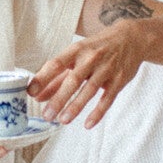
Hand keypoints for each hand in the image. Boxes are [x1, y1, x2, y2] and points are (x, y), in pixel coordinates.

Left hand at [28, 24, 146, 128]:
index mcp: (76, 50)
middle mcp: (91, 58)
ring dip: (75, 107)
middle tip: (47, 115)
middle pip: (73, 80)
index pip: (56, 64)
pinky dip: (98, 113)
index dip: (43, 78)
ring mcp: (107, 69)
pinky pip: (107, 99)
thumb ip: (57, 77)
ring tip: (63, 120)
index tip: (31, 92)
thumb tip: (38, 96)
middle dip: (59, 99)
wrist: (131, 39)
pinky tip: (87, 124)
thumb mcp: (77, 56)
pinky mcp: (119, 80)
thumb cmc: (98, 48)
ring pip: (89, 90)